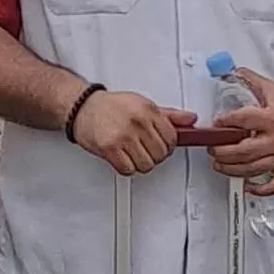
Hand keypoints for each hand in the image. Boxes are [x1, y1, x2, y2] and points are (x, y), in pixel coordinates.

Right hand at [71, 88, 195, 174]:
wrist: (83, 108)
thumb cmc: (113, 106)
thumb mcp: (143, 104)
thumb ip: (169, 115)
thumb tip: (190, 119)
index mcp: (148, 110)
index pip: (172, 137)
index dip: (168, 145)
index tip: (162, 145)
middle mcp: (137, 122)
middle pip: (161, 153)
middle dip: (156, 155)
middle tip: (146, 150)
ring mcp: (124, 136)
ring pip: (147, 164)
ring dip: (142, 163)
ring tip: (135, 154)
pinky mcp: (110, 148)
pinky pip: (128, 169)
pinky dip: (127, 167)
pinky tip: (124, 157)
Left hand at [206, 72, 273, 194]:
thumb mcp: (272, 89)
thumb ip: (250, 80)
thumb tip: (231, 72)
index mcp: (272, 118)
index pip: (243, 121)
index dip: (225, 122)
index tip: (217, 124)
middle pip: (243, 151)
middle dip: (222, 151)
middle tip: (212, 149)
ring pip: (253, 169)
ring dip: (231, 169)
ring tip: (219, 165)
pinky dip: (261, 189)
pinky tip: (248, 186)